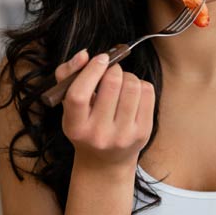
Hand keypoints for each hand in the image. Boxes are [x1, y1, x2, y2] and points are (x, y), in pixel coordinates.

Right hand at [55, 49, 154, 166]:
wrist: (105, 160)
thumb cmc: (85, 124)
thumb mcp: (69, 106)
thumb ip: (68, 75)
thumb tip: (84, 55)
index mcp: (75, 127)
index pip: (79, 95)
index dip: (91, 71)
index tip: (100, 58)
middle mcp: (99, 134)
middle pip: (111, 85)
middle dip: (113, 69)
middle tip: (110, 71)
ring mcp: (123, 136)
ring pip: (132, 86)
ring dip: (127, 76)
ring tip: (121, 83)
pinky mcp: (143, 133)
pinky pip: (147, 93)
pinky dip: (140, 85)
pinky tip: (132, 93)